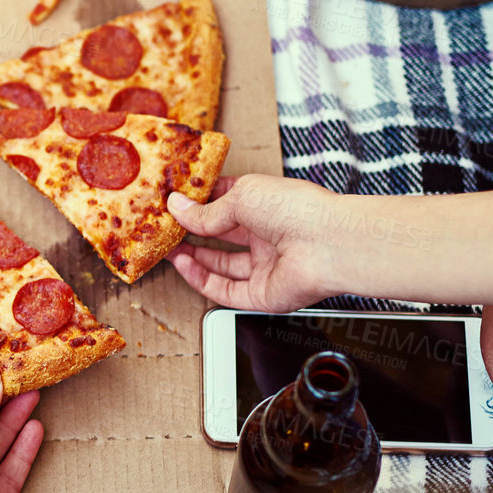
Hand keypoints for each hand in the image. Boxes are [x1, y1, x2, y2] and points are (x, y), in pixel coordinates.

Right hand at [163, 174, 342, 311]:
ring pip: (222, 266)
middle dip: (192, 232)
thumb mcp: (241, 197)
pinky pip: (226, 291)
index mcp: (266, 206)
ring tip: (167, 247)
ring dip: (193, 257)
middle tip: (164, 229)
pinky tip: (183, 265)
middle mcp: (267, 236)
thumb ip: (206, 210)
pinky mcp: (263, 294)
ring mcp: (266, 266)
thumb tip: (176, 208)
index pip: (227, 203)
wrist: (328, 243)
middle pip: (222, 236)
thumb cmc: (297, 209)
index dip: (200, 203)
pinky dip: (202, 280)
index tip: (173, 202)